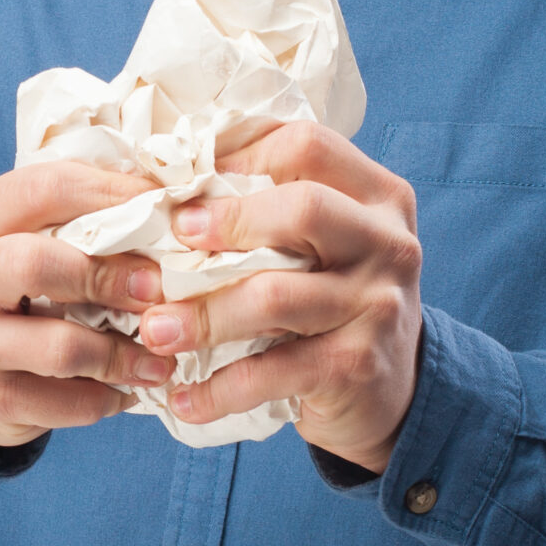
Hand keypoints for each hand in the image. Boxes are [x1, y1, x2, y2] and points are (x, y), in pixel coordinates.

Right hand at [0, 161, 172, 449]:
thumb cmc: (28, 287)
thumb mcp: (44, 237)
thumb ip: (91, 216)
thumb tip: (182, 201)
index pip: (47, 187)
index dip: (117, 197)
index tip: (173, 215)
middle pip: (35, 264)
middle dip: (110, 277)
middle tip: (160, 292)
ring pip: (58, 347)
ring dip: (122, 355)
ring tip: (161, 360)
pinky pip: (62, 403)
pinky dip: (106, 398)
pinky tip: (127, 389)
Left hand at [135, 125, 423, 471]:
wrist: (392, 391)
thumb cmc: (332, 301)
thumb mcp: (325, 245)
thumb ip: (272, 209)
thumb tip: (166, 187)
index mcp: (376, 195)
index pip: (307, 145)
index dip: (238, 156)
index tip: (184, 188)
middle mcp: (388, 241)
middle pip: (303, 208)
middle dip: (226, 222)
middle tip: (167, 246)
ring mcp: (378, 304)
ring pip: (276, 296)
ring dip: (203, 316)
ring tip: (154, 331)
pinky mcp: (359, 364)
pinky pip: (275, 371)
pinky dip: (221, 389)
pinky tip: (185, 401)